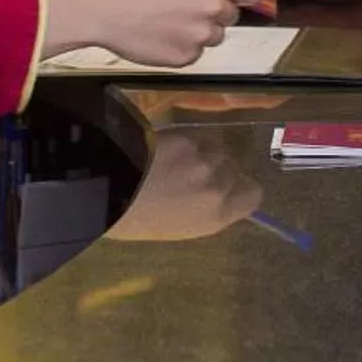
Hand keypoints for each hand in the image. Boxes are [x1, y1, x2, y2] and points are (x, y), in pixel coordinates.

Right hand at [43, 0, 263, 65]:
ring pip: (213, 36)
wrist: (99, 6)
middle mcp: (213, 7)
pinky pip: (193, 53)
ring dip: (199, 30)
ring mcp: (200, 36)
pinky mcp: (185, 58)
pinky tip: (159, 34)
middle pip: (231, 14)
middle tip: (187, 5)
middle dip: (214, 11)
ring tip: (168, 20)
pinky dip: (181, 47)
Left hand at [107, 132, 261, 242]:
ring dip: (201, 151)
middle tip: (188, 175)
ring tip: (173, 160)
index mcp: (218, 215)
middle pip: (234, 168)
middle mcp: (220, 184)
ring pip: (217, 147)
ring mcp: (206, 156)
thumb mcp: (178, 227)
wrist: (108, 188)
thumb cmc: (135, 220)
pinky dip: (185, 139)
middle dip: (216, 169)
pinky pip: (197, 135)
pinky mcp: (188, 134)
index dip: (239, 189)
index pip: (253, 194)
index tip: (223, 189)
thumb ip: (206, 211)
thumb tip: (212, 198)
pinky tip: (163, 147)